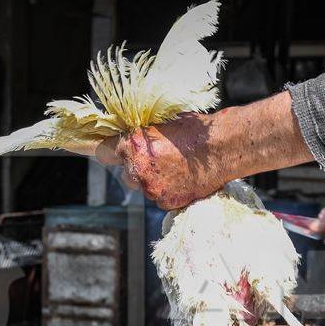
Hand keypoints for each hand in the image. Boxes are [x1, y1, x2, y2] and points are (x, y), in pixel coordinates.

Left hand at [101, 114, 227, 209]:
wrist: (221, 148)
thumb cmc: (194, 131)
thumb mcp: (162, 123)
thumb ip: (141, 134)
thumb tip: (129, 135)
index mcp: (132, 146)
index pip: (103, 151)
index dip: (110, 150)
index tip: (112, 152)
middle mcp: (137, 170)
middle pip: (125, 174)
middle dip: (136, 168)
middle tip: (156, 159)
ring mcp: (151, 189)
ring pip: (143, 188)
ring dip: (153, 180)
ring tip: (175, 168)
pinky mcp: (166, 202)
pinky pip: (160, 198)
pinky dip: (168, 191)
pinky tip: (182, 179)